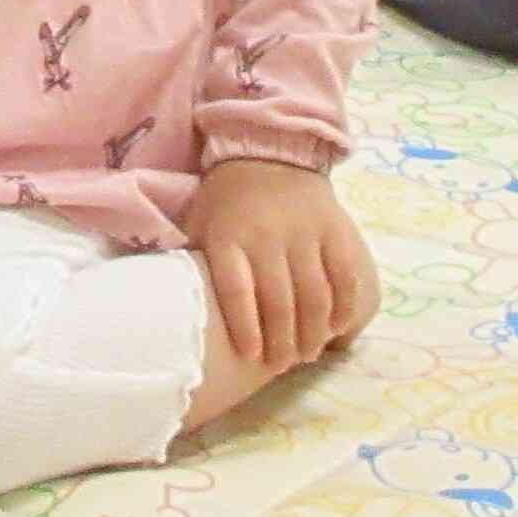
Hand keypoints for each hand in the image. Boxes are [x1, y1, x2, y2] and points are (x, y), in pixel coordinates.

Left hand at [188, 158, 377, 379]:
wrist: (268, 152)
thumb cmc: (227, 201)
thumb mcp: (198, 224)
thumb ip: (190, 263)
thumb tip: (174, 309)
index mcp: (228, 237)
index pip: (236, 290)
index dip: (245, 326)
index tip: (251, 357)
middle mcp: (267, 235)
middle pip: (279, 300)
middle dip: (283, 342)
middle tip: (282, 365)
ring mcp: (304, 231)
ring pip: (314, 293)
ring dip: (313, 332)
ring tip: (307, 353)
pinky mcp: (334, 228)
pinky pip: (344, 273)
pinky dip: (344, 305)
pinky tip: (336, 327)